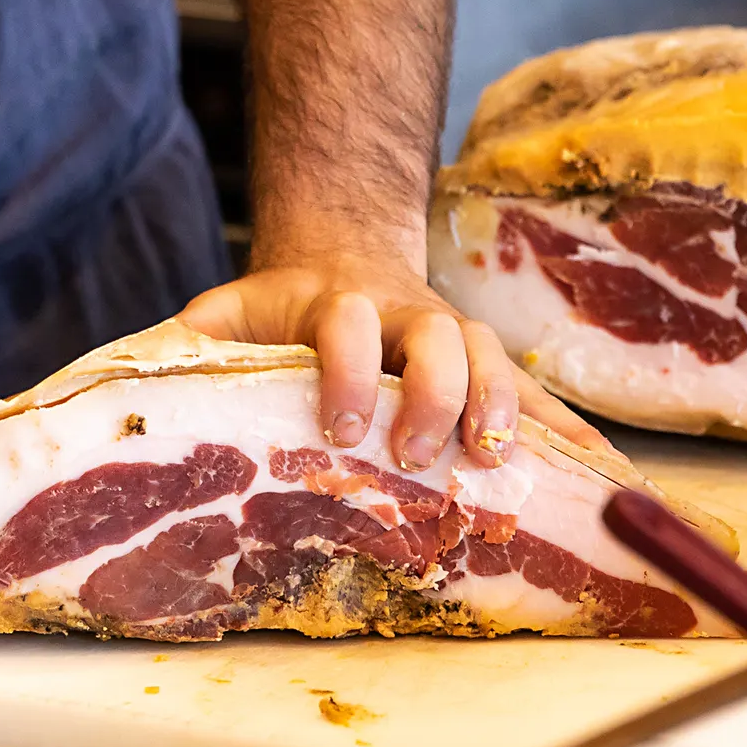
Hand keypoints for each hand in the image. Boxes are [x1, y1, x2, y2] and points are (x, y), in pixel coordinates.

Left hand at [180, 252, 609, 470]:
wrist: (342, 261)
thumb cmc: (279, 314)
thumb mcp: (226, 316)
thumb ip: (189, 343)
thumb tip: (132, 385)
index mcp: (337, 305)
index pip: (347, 326)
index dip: (347, 369)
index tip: (339, 424)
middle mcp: (407, 319)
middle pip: (439, 338)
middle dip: (434, 392)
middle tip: (419, 450)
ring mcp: (457, 344)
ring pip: (495, 361)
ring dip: (504, 409)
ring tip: (499, 459)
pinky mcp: (490, 377)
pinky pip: (545, 406)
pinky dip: (579, 443)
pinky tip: (614, 486)